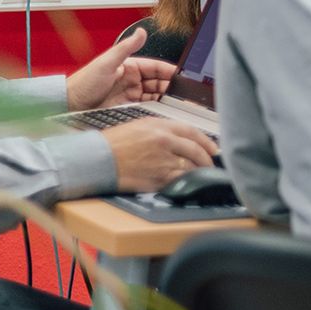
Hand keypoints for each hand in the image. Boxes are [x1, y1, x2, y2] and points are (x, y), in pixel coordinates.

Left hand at [66, 28, 176, 109]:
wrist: (70, 105)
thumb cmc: (83, 83)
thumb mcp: (106, 62)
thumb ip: (126, 47)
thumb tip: (141, 32)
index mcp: (130, 66)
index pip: (157, 67)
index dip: (171, 71)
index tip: (184, 77)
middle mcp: (132, 79)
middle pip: (159, 82)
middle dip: (172, 87)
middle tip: (183, 94)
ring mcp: (131, 94)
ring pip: (156, 95)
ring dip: (166, 98)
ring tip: (176, 103)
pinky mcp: (128, 107)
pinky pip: (148, 106)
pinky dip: (157, 108)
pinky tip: (164, 110)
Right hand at [103, 117, 218, 191]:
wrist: (97, 160)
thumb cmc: (114, 143)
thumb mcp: (140, 126)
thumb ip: (163, 130)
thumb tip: (183, 138)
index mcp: (161, 127)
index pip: (193, 132)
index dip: (207, 141)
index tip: (213, 148)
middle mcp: (165, 142)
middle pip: (196, 151)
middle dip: (207, 159)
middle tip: (211, 164)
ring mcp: (163, 161)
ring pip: (191, 167)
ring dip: (198, 172)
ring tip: (201, 175)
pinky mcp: (158, 179)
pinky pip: (180, 180)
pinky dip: (187, 182)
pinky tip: (188, 183)